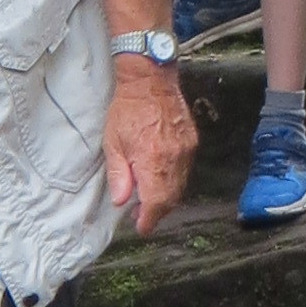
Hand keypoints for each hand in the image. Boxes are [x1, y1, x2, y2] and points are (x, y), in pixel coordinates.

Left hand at [105, 60, 198, 236]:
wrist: (150, 79)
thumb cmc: (127, 109)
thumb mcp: (113, 142)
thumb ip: (119, 175)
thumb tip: (121, 201)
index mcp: (152, 160)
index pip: (156, 203)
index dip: (148, 219)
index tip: (141, 227)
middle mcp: (174, 158)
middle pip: (171, 198)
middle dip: (157, 211)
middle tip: (141, 214)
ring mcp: (186, 149)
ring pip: (181, 186)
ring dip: (166, 197)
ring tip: (149, 197)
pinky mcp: (192, 141)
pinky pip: (186, 170)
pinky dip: (174, 180)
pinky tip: (161, 177)